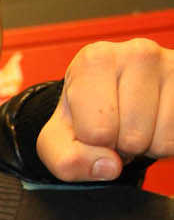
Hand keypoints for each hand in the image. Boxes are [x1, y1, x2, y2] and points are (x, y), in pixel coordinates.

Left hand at [36, 38, 173, 180]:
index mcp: (94, 60)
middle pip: (132, 137)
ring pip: (160, 140)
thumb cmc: (85, 114)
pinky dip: (166, 141)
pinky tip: (155, 122)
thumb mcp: (58, 140)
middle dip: (122, 145)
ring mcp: (170, 64)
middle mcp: (136, 53)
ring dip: (147, 145)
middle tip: (118, 127)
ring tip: (136, 124)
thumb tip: (108, 166)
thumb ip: (66, 160)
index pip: (98, 132)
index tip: (93, 127)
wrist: (114, 99)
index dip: (93, 143)